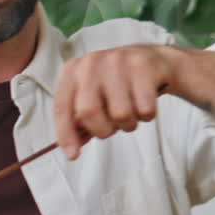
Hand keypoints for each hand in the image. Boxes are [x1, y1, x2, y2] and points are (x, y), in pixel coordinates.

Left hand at [53, 45, 175, 158]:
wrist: (152, 59)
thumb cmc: (119, 82)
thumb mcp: (95, 94)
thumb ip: (82, 120)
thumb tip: (72, 148)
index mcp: (73, 71)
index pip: (62, 107)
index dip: (66, 134)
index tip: (73, 155)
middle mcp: (92, 63)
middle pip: (89, 112)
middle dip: (103, 129)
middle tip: (114, 127)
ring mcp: (117, 62)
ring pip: (120, 113)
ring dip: (129, 123)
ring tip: (132, 113)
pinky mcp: (142, 66)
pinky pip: (145, 108)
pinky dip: (147, 115)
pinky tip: (146, 103)